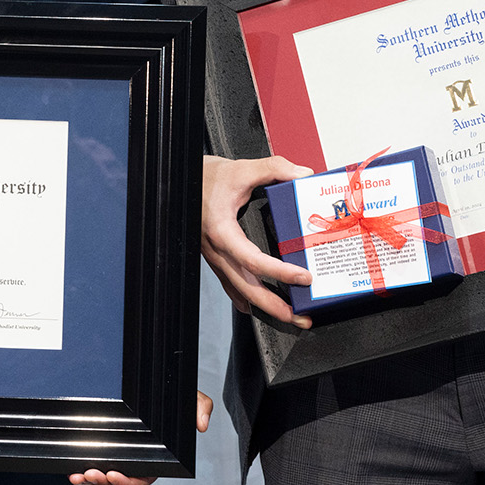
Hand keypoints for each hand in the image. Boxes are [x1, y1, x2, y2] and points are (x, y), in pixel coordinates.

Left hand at [67, 392, 212, 484]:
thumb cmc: (176, 398)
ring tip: (80, 475)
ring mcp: (123, 455)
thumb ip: (201, 407)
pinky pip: (97, 464)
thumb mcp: (192, 398)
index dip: (128, 481)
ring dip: (92, 479)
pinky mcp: (109, 448)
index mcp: (158, 457)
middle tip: (93, 474)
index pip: (143, 477)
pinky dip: (84, 472)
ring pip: (106, 476)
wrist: (161, 385)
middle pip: (121, 479)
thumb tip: (201, 424)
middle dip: (105, 481)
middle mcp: (140, 459)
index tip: (114, 474)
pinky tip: (74, 471)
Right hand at [202, 154, 314, 327]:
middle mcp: (217, 249)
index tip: (303, 277)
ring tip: (288, 315)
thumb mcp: (241, 169)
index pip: (254, 260)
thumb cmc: (205, 178)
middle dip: (274, 306)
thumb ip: (274, 168)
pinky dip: (243, 298)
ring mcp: (214, 256)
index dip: (280, 272)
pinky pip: (229, 283)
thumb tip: (301, 174)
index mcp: (222, 231)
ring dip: (263, 306)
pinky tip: (254, 307)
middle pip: (246, 287)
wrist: (182, 179)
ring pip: (239, 289)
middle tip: (298, 316)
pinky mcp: (215, 256)